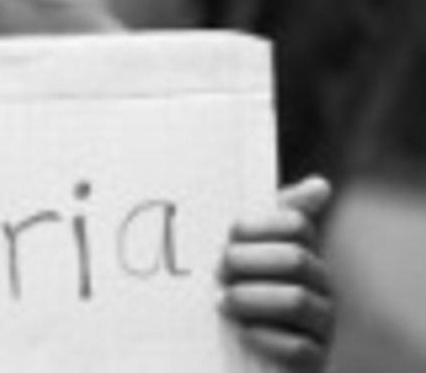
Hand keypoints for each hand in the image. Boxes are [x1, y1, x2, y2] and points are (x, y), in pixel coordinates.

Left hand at [220, 177, 333, 372]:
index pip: (295, 224)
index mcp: (303, 253)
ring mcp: (322, 324)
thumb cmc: (241, 293)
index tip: (228, 236)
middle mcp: (321, 285)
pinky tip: (243, 333)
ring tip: (221, 301)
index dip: (256, 227)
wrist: (239, 355)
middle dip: (247, 262)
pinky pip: (299, 347)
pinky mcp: (314, 360)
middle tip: (218, 272)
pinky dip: (265, 338)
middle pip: (294, 259)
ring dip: (250, 299)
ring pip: (296, 301)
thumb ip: (268, 219)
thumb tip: (320, 185)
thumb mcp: (246, 254)